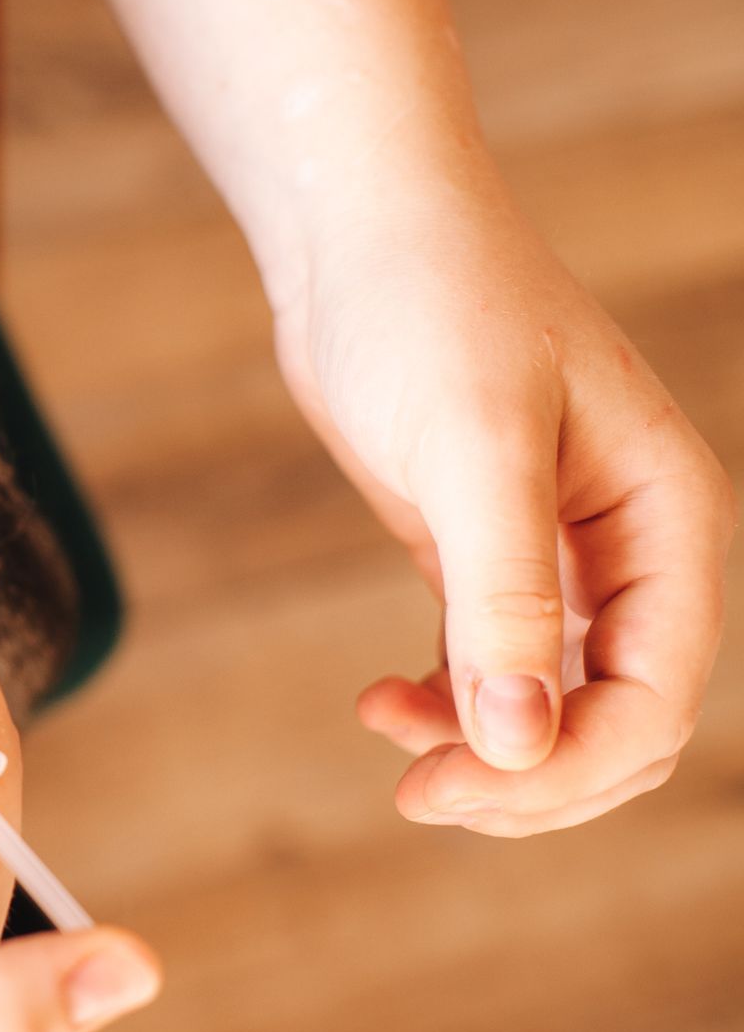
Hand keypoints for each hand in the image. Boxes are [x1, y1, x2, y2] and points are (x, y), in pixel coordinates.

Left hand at [274, 202, 732, 835]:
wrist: (362, 239)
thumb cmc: (432, 309)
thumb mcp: (474, 445)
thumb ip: (504, 593)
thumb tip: (520, 739)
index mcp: (669, 522)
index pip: (657, 698)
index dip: (567, 768)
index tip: (450, 786)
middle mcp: (630, 549)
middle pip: (614, 720)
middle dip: (526, 776)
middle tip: (414, 793)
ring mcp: (558, 555)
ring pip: (551, 705)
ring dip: (483, 751)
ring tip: (390, 741)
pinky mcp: (483, 551)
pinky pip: (491, 665)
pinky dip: (446, 704)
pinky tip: (382, 703)